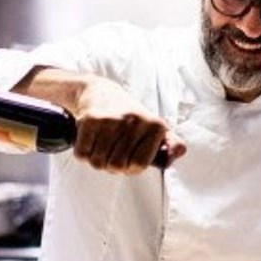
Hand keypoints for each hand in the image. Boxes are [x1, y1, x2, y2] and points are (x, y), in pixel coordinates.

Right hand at [72, 77, 186, 173]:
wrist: (99, 92)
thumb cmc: (129, 115)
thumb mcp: (154, 127)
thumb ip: (171, 144)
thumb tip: (178, 153)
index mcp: (154, 125)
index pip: (139, 165)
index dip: (130, 168)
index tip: (128, 161)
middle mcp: (134, 121)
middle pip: (117, 166)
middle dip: (112, 166)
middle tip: (112, 154)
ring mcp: (111, 120)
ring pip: (98, 162)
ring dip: (97, 160)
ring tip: (102, 148)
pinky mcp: (90, 120)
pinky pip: (82, 154)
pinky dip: (83, 153)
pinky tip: (90, 142)